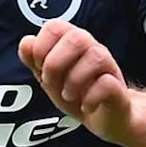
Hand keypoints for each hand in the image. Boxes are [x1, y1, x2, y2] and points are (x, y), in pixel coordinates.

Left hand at [18, 20, 133, 143]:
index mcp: (72, 42)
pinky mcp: (119, 88)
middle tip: (50, 84)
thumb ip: (34, 60)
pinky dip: (91, 98)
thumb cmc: (76, 94)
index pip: (55, 26)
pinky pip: (108, 83)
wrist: (105, 119)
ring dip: (74, 80)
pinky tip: (85, 106)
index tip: (39, 69)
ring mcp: (108, 67)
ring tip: (68, 95)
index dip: (40, 48)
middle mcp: (92, 48)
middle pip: (76, 37)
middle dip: (55, 63)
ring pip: (95, 56)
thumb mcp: (49, 79)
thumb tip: (26, 42)